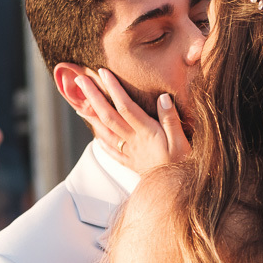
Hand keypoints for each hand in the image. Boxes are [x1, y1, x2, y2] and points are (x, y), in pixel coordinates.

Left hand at [75, 70, 190, 173]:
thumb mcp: (183, 140)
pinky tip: (96, 136)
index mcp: (146, 132)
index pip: (126, 106)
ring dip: (91, 116)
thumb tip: (163, 97)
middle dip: (93, 97)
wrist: (176, 190)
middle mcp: (134, 140)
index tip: (103, 73)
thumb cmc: (182, 164)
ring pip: (106, 132)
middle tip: (81, 80)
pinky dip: (101, 142)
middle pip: (109, 116)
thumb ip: (171, 119)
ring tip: (79, 104)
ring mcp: (130, 152)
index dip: (114, 89)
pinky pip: (112, 152)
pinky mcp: (131, 163)